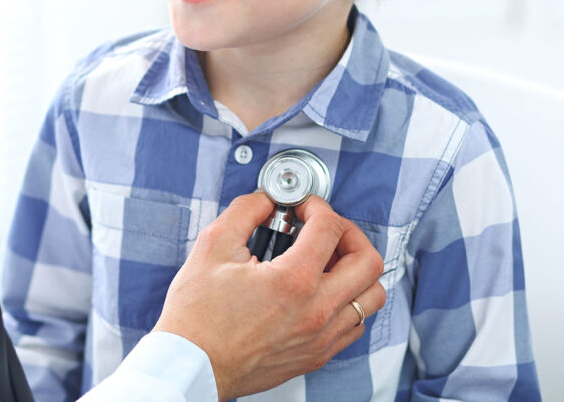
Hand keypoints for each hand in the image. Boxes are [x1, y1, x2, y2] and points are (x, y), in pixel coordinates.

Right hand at [152, 192, 385, 399]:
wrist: (192, 365)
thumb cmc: (197, 315)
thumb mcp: (213, 246)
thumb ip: (245, 211)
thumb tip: (267, 199)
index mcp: (293, 281)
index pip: (330, 228)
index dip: (317, 206)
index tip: (302, 207)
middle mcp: (316, 311)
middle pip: (369, 261)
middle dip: (349, 233)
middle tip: (325, 228)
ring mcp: (321, 337)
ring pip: (372, 296)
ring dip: (357, 269)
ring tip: (329, 260)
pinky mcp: (317, 355)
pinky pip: (357, 324)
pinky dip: (350, 300)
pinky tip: (323, 290)